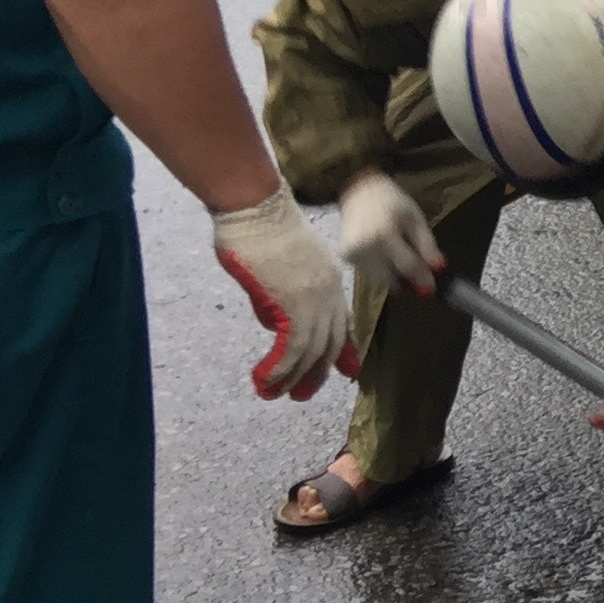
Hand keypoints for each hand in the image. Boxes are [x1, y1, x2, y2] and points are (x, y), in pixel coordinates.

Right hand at [210, 184, 359, 400]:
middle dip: (316, 372)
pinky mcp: (292, 303)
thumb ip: (283, 295)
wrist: (256, 208)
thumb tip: (275, 323)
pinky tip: (264, 380)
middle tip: (301, 394)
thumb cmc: (260, 229)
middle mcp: (328, 291)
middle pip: (330, 341)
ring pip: (311, 350)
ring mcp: (313, 298)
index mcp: (329, 279)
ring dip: (292, 377)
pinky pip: (291, 347)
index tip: (347, 370)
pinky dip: (278, 369)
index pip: (341, 321)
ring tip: (274, 394)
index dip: (344, 348)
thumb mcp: (281, 266)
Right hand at [338, 169, 442, 296]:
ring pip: (380, 279)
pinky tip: (384, 253)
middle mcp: (364, 248)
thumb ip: (426, 245)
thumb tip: (438, 268)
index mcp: (383, 234)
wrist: (359, 192)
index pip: (407, 265)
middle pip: (391, 279)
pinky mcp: (345, 258)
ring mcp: (352, 254)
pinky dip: (380, 269)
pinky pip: (369, 273)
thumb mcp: (415, 218)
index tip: (432, 288)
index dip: (422, 279)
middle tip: (419, 274)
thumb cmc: (391, 202)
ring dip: (393, 275)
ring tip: (399, 255)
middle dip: (407, 279)